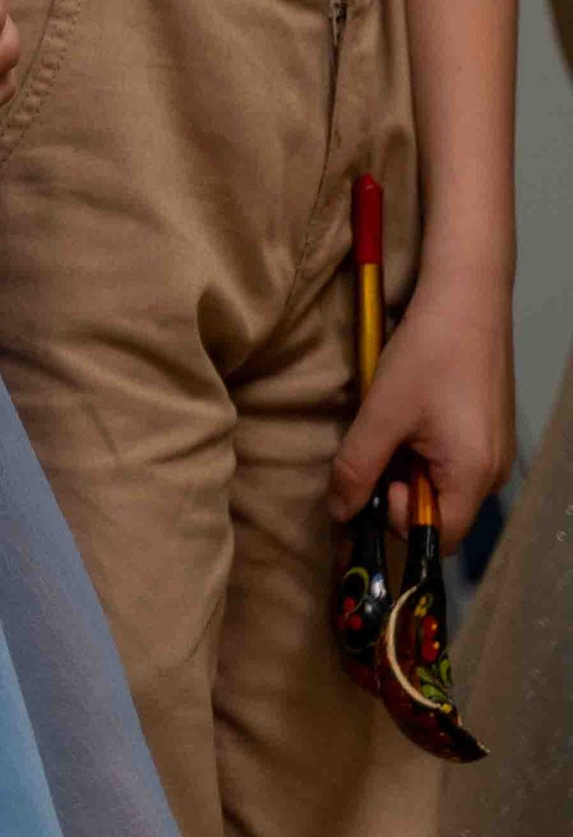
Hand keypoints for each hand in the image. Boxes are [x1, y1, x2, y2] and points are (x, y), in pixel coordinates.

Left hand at [329, 274, 515, 551]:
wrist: (467, 298)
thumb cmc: (427, 354)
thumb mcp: (381, 414)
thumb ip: (358, 469)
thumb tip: (341, 514)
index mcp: (474, 475)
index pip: (434, 537)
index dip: (398, 518)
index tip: (380, 478)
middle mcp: (494, 472)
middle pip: (440, 512)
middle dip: (402, 489)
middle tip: (383, 445)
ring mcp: (496, 451)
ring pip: (444, 484)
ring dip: (412, 465)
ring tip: (398, 422)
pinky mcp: (490, 431)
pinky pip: (455, 461)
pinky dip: (428, 449)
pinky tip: (415, 412)